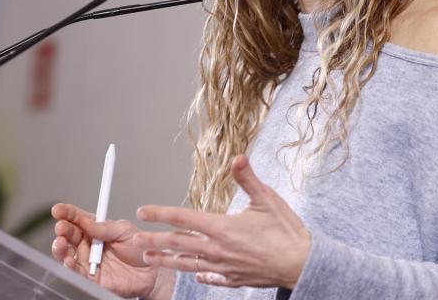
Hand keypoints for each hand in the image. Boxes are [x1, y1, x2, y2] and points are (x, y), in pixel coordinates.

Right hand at [50, 203, 168, 298]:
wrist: (151, 272)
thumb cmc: (139, 249)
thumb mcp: (124, 230)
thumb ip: (105, 228)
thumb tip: (85, 221)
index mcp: (96, 229)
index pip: (78, 219)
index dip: (67, 213)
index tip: (58, 210)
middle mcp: (89, 245)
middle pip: (69, 236)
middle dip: (63, 230)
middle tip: (61, 227)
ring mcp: (88, 261)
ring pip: (67, 255)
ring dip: (61, 249)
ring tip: (61, 243)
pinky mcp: (91, 278)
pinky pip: (76, 273)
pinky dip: (69, 267)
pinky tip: (68, 261)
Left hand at [132, 155, 310, 288]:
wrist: (303, 264)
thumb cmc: (287, 232)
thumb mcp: (267, 199)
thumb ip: (248, 179)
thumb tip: (237, 158)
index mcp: (222, 227)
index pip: (183, 217)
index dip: (161, 213)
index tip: (143, 211)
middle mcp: (218, 249)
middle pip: (178, 244)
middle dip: (154, 240)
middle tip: (135, 239)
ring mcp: (224, 267)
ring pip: (188, 264)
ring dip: (166, 260)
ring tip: (149, 258)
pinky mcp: (233, 279)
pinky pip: (210, 278)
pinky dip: (200, 274)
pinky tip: (195, 274)